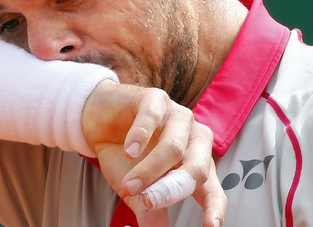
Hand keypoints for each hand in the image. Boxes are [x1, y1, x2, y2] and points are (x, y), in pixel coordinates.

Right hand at [83, 80, 225, 226]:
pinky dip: (140, 136)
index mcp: (195, 162)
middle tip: (148, 202)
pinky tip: (129, 150)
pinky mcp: (155, 99)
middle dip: (173, 189)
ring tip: (128, 185)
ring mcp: (177, 116)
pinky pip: (153, 118)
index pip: (212, 188)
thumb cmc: (124, 154)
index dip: (214, 207)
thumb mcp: (137, 189)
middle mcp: (193, 138)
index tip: (210, 226)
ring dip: (150, 169)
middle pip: (197, 167)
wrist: (98, 120)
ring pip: (174, 146)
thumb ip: (150, 210)